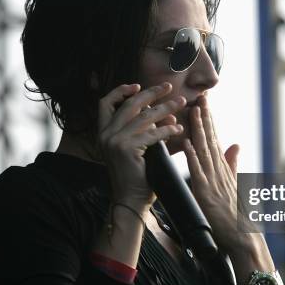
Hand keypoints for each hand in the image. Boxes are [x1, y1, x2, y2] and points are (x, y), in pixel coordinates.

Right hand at [98, 82, 186, 210]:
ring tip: (181, 103)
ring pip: (144, 116)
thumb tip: (164, 111)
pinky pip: (152, 133)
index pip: (105, 103)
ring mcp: (114, 141)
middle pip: (129, 104)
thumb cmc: (137, 175)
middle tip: (169, 87)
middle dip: (151, 93)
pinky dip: (167, 129)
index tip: (138, 85)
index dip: (120, 91)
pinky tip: (178, 128)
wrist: (131, 199)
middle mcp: (105, 135)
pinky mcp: (126, 148)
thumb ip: (141, 128)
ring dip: (166, 108)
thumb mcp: (134, 147)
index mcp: (103, 132)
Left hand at [182, 95, 241, 254]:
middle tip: (200, 96)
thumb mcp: (234, 183)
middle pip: (210, 138)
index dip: (208, 119)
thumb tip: (235, 143)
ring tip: (193, 110)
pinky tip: (187, 144)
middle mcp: (219, 170)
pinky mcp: (207, 194)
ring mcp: (214, 181)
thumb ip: (232, 163)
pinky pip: (198, 172)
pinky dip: (192, 157)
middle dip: (204, 116)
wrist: (243, 238)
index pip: (215, 138)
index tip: (203, 101)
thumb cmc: (237, 214)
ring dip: (198, 129)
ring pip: (205, 150)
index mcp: (223, 168)